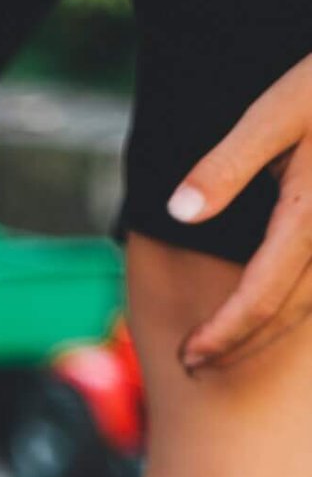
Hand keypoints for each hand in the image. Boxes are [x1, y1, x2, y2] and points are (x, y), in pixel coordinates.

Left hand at [169, 53, 311, 370]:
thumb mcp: (276, 111)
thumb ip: (227, 164)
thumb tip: (178, 212)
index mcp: (308, 217)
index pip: (259, 298)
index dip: (222, 335)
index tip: (187, 356)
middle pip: (285, 314)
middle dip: (238, 346)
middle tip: (194, 365)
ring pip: (310, 306)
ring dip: (265, 335)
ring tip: (224, 348)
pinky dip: (294, 307)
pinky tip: (270, 310)